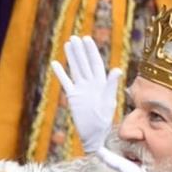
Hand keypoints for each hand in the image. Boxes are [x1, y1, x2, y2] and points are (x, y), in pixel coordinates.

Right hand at [50, 36, 121, 155]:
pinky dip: (60, 73)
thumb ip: (111, 85)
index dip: (91, 51)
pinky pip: (66, 82)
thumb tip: (117, 70)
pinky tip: (55, 63)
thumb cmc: (104, 120)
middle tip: (75, 37)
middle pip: (84, 63)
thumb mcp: (108, 101)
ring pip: (75, 69)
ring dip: (71, 57)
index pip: (96, 63)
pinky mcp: (73, 96)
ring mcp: (81, 89)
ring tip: (67, 44)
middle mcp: (91, 83)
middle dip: (80, 51)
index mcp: (101, 83)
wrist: (94, 134)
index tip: (87, 39)